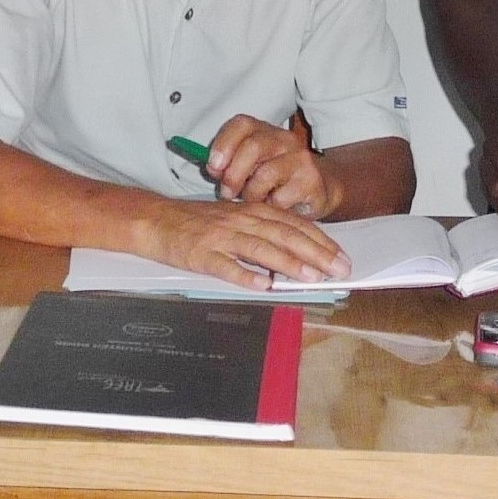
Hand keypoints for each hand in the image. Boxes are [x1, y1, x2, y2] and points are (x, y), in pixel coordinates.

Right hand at [141, 196, 351, 290]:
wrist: (156, 219)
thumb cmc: (198, 222)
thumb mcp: (234, 219)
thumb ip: (263, 232)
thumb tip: (296, 252)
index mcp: (252, 212)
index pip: (293, 224)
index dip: (319, 240)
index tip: (342, 256)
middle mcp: (241, 221)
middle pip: (284, 235)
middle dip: (315, 253)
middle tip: (339, 269)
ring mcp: (220, 237)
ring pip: (260, 249)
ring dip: (287, 263)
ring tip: (311, 276)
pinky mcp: (200, 254)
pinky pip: (225, 266)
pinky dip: (244, 275)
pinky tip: (263, 286)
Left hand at [205, 114, 333, 218]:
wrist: (320, 189)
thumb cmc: (276, 179)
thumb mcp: (252, 166)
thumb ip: (230, 164)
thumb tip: (212, 168)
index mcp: (265, 131)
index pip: (241, 124)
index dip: (223, 145)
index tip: (213, 168)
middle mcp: (285, 139)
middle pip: (253, 146)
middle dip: (233, 174)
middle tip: (227, 193)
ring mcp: (300, 159)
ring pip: (265, 174)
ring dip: (251, 194)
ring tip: (252, 200)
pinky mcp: (311, 181)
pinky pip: (280, 198)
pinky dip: (270, 206)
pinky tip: (272, 206)